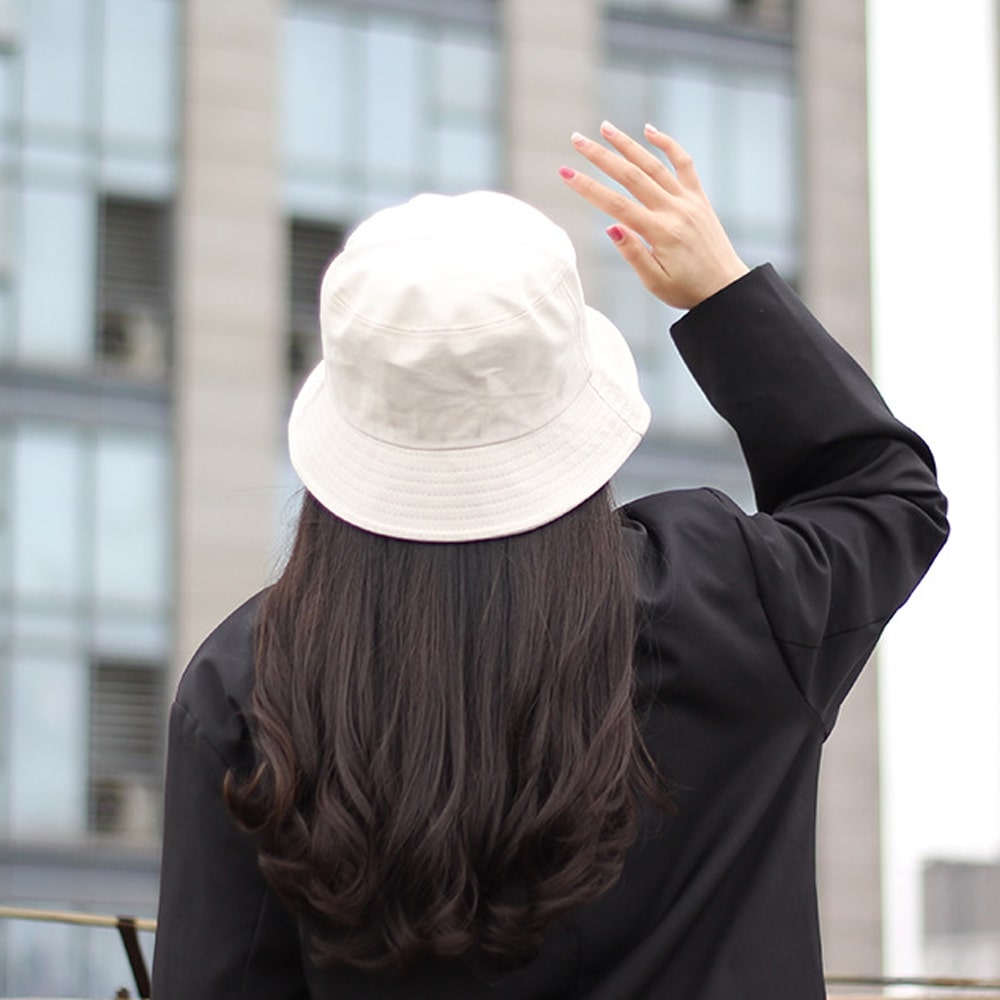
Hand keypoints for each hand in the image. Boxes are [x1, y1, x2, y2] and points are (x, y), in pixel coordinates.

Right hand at [560, 122, 748, 310]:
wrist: (726, 288)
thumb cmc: (687, 290)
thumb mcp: (655, 282)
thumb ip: (633, 254)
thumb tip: (610, 227)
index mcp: (660, 233)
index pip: (615, 205)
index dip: (588, 187)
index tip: (565, 173)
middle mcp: (674, 211)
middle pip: (631, 176)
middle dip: (601, 156)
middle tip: (577, 139)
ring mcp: (688, 201)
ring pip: (654, 164)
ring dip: (628, 144)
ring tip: (605, 128)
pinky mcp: (699, 198)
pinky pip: (684, 164)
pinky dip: (667, 145)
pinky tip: (649, 130)